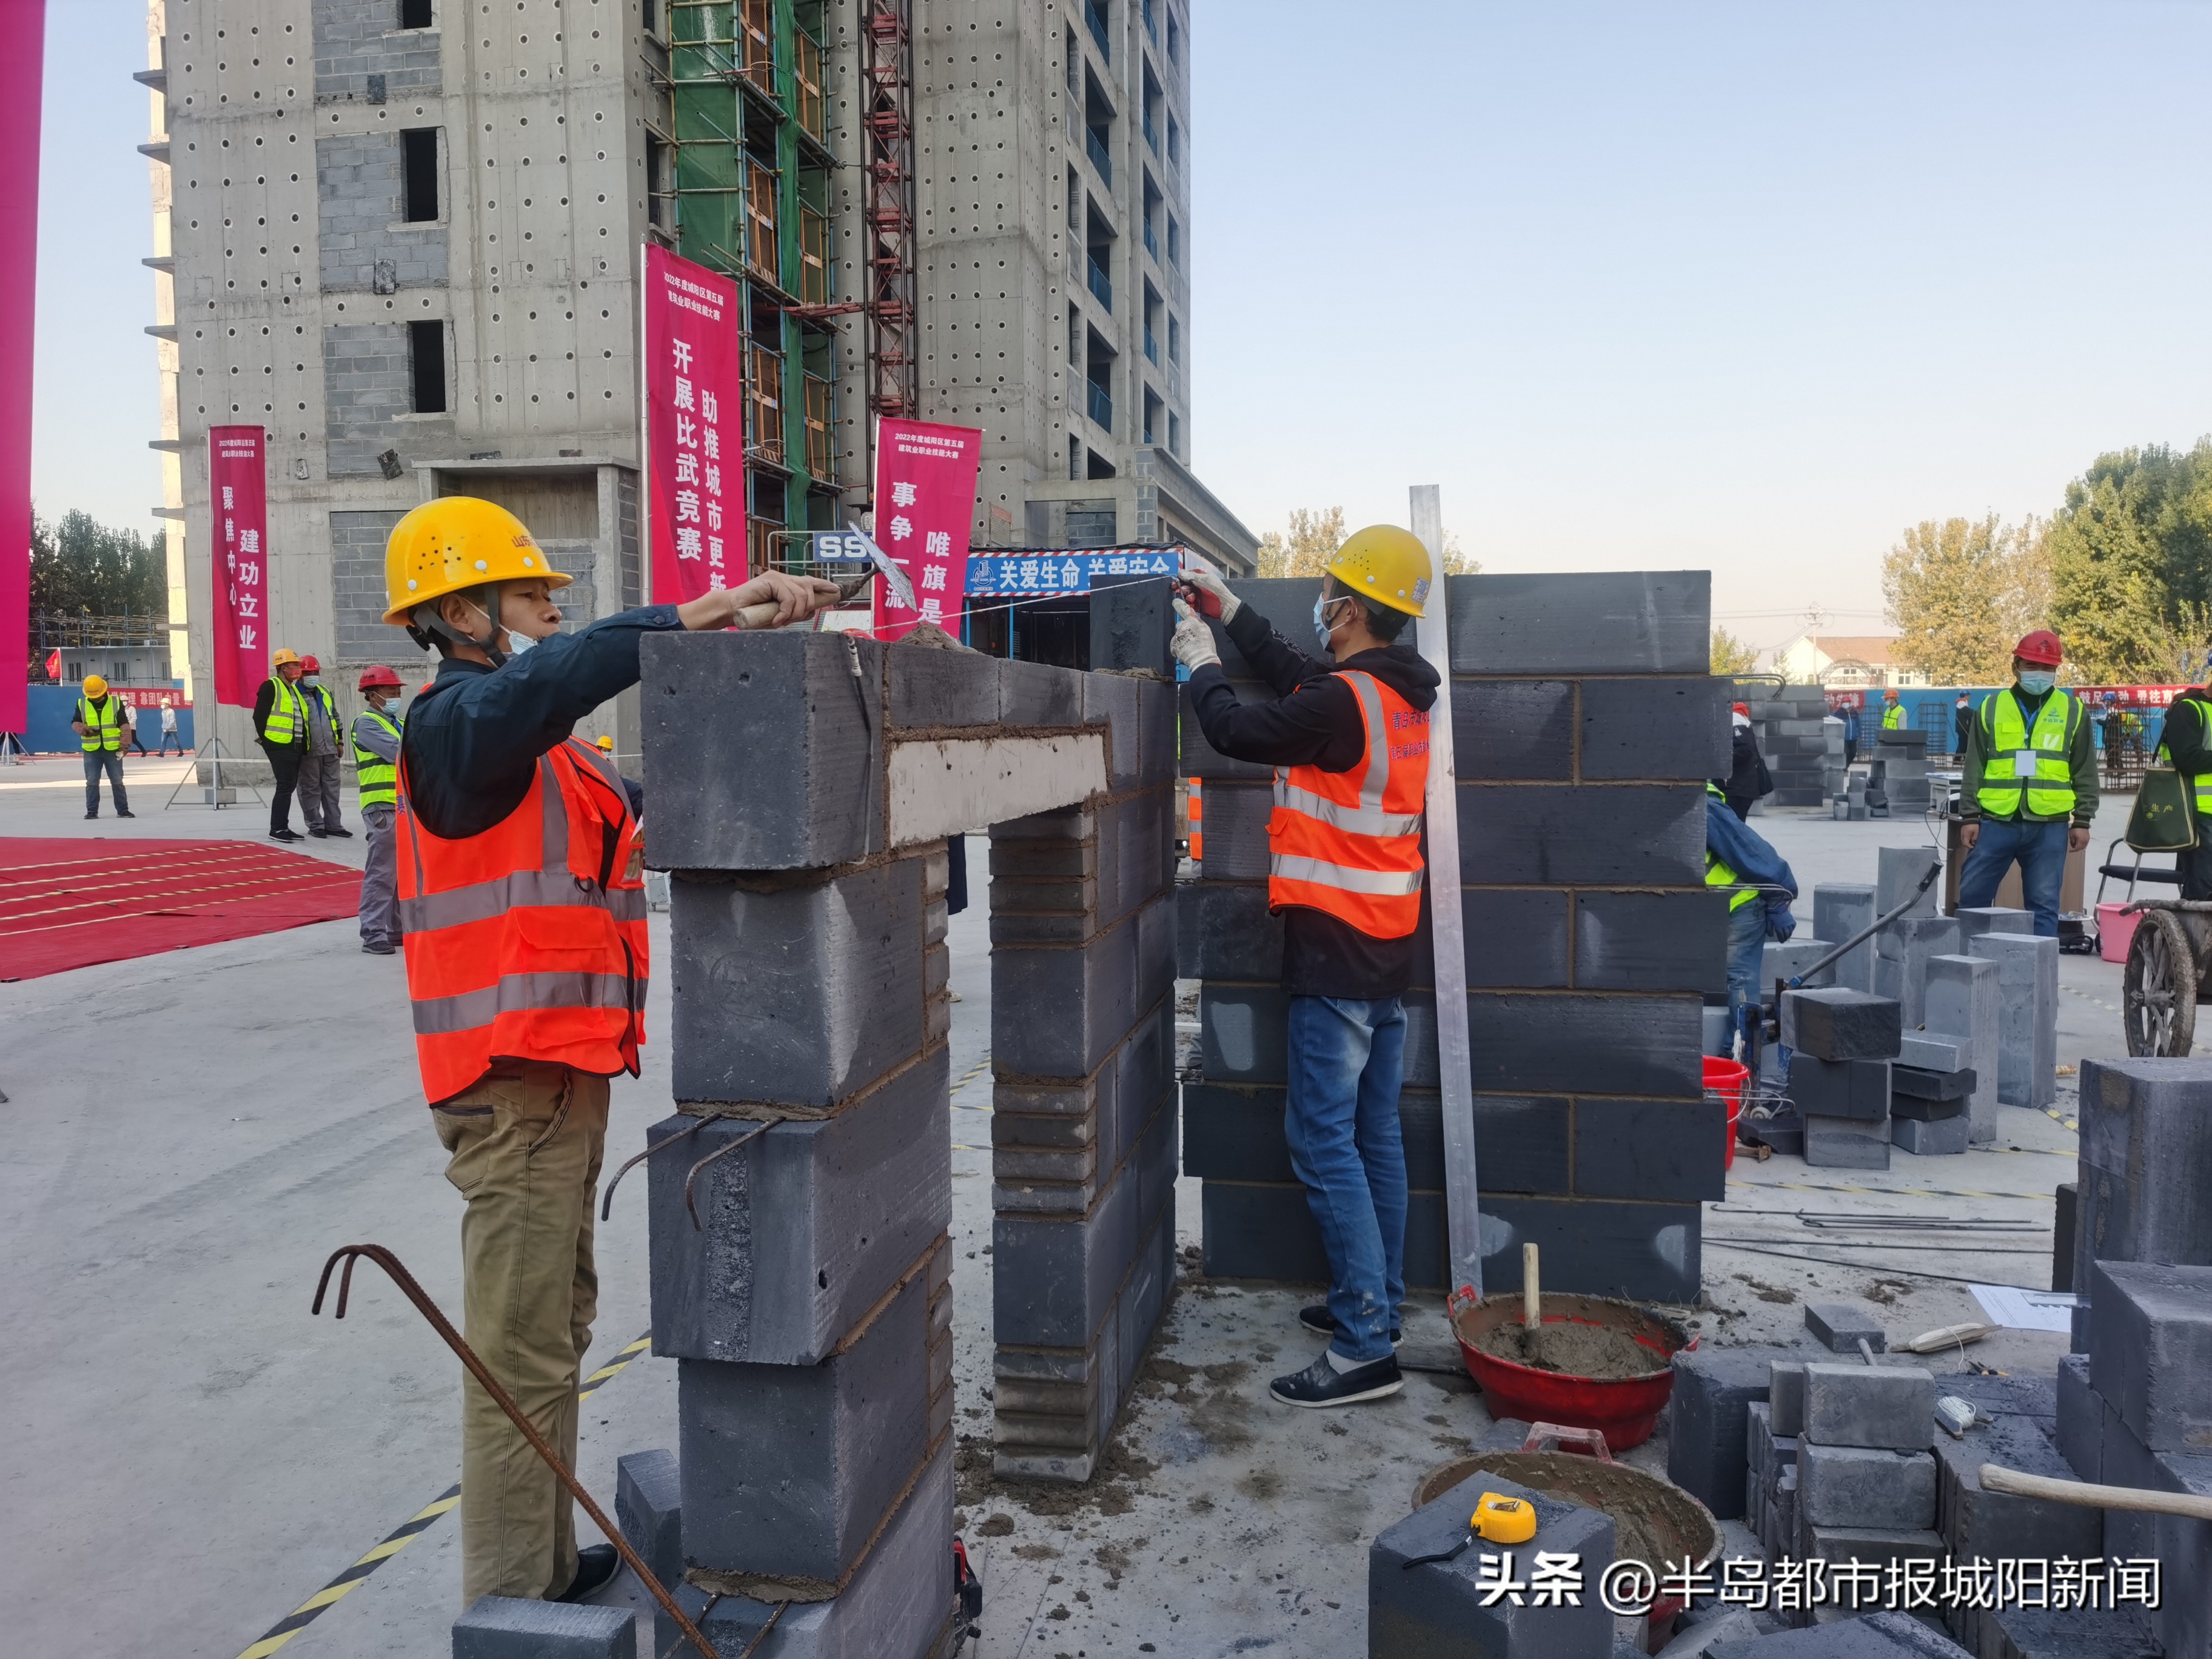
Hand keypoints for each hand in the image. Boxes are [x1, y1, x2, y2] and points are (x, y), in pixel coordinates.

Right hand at [679, 571, 842, 631]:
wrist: (732, 610)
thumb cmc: (754, 615)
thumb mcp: (779, 614)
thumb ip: (794, 611)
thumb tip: (812, 611)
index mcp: (787, 585)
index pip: (810, 582)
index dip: (824, 586)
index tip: (836, 591)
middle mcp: (784, 578)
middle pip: (809, 591)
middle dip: (806, 609)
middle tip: (790, 620)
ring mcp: (777, 577)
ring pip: (801, 596)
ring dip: (794, 613)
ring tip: (780, 621)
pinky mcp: (770, 580)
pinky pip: (788, 598)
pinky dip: (785, 612)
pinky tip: (776, 620)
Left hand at [1170, 605, 1221, 671]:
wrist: (1201, 659)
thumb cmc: (1206, 646)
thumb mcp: (1205, 629)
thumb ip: (1197, 623)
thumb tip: (1193, 620)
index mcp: (1192, 621)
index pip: (1183, 610)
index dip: (1179, 605)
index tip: (1175, 602)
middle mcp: (1183, 626)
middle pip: (1180, 626)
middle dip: (1184, 630)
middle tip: (1192, 639)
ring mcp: (1177, 636)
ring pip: (1178, 636)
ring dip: (1182, 640)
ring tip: (1191, 647)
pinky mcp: (1173, 645)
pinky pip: (1175, 645)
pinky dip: (1179, 648)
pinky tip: (1186, 651)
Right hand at [1181, 566, 1239, 621]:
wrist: (1223, 607)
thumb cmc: (1217, 591)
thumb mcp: (1203, 580)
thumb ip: (1191, 576)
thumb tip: (1180, 572)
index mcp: (1201, 577)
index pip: (1188, 575)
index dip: (1181, 577)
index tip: (1177, 579)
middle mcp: (1198, 585)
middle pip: (1185, 584)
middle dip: (1181, 586)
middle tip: (1178, 588)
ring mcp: (1197, 595)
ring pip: (1185, 594)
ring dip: (1186, 595)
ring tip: (1191, 596)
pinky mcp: (1197, 604)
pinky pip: (1188, 602)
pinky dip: (1188, 602)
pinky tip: (1192, 602)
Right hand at [1958, 822, 1978, 850]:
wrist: (1971, 818)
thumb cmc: (1975, 824)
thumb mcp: (1977, 831)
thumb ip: (1975, 837)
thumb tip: (1973, 842)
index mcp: (1966, 834)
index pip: (1965, 842)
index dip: (1969, 846)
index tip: (1972, 847)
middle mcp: (1962, 833)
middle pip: (1963, 842)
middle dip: (1967, 845)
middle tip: (1972, 846)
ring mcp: (1961, 832)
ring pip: (1963, 839)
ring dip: (1966, 842)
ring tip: (1971, 842)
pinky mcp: (1962, 830)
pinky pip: (1963, 837)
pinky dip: (1966, 839)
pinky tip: (1969, 838)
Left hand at [2069, 825, 2090, 852]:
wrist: (2081, 823)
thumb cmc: (2075, 829)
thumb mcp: (2071, 835)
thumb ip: (2072, 841)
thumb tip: (2073, 845)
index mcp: (2081, 841)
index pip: (2077, 848)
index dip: (2073, 850)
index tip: (2069, 850)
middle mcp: (2085, 841)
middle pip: (2081, 848)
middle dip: (2076, 849)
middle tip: (2072, 848)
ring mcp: (2087, 839)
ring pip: (2084, 846)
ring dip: (2079, 847)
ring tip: (2075, 846)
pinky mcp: (2088, 837)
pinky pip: (2085, 843)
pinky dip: (2082, 844)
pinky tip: (2079, 843)